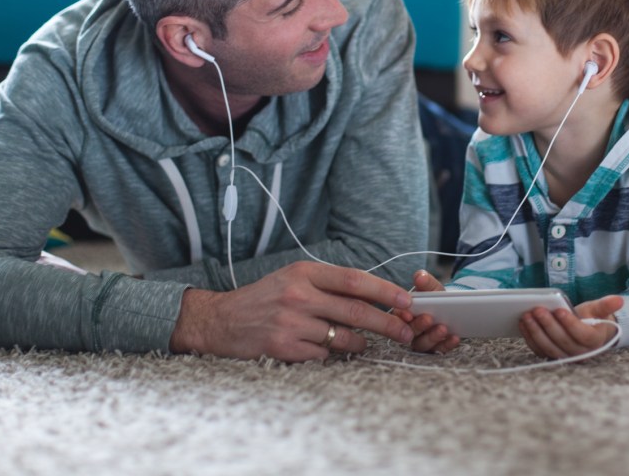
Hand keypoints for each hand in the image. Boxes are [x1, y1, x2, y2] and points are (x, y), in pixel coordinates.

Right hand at [168, 260, 413, 360]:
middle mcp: (299, 295)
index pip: (355, 280)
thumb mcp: (294, 279)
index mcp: (305, 273)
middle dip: (388, 323)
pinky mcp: (284, 348)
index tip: (407, 300)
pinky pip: (322, 356)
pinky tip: (321, 350)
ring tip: (360, 343)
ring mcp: (291, 323)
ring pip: (343, 338)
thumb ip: (328, 285)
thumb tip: (373, 297)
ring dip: (358, 343)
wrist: (221, 320)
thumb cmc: (265, 298)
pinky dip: (329, 355)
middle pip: (356, 311)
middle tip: (406, 332)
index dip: (385, 291)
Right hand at [391, 269, 460, 354]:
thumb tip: (420, 276)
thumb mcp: (432, 288)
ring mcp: (421, 341)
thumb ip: (426, 282)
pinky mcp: (433, 349)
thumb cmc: (435, 298)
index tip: (408, 313)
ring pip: (422, 344)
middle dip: (419, 326)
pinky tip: (455, 338)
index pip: (397, 317)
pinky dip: (446, 345)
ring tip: (444, 328)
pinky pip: (438, 351)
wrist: (449, 308)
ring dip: (433, 337)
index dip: (402, 316)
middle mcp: (409, 330)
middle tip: (429, 318)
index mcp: (403, 313)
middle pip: (409, 332)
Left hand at [519, 294, 622, 359]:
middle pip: (562, 341)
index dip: (570, 323)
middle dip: (548, 325)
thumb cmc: (593, 319)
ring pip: (549, 347)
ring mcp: (566, 357)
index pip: (581, 334)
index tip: (559, 310)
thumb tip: (619, 300)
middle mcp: (580, 353)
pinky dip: (530, 338)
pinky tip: (523, 324)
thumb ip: (606, 305)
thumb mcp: (600, 310)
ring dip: (536, 332)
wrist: (588, 333)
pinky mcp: (553, 356)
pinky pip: (540, 350)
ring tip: (527, 315)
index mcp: (594, 341)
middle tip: (537, 309)